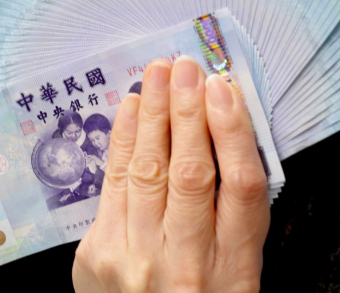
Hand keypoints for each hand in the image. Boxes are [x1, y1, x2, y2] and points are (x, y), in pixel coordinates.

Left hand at [72, 56, 269, 292]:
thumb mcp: (234, 273)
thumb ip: (231, 215)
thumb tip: (224, 133)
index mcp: (236, 269)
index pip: (241, 188)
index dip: (233, 132)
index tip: (225, 89)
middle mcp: (186, 262)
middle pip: (190, 172)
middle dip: (187, 112)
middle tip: (186, 67)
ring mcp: (137, 257)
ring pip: (147, 171)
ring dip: (153, 115)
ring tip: (158, 73)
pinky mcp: (98, 253)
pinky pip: (114, 184)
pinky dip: (124, 140)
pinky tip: (133, 109)